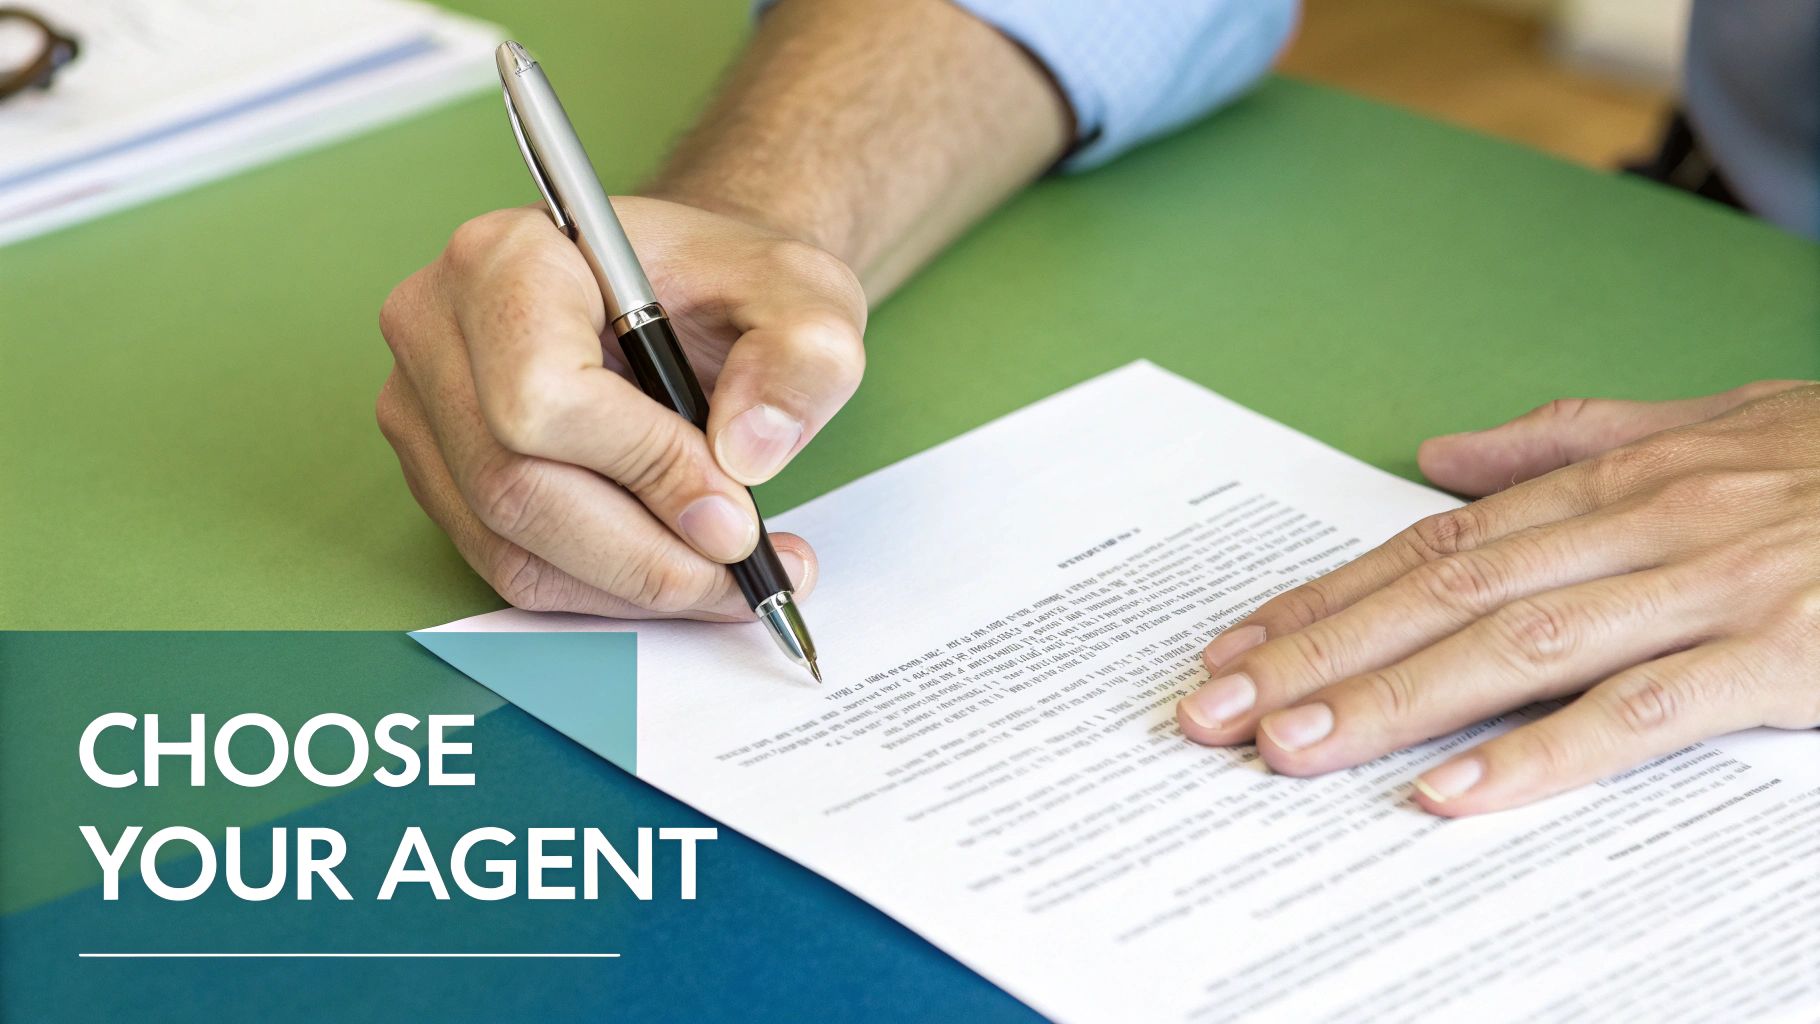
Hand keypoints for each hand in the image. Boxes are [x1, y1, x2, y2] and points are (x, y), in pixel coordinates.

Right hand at [377, 198, 866, 618]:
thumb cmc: (729, 285)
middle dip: (649, 554)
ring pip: (513, 546)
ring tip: (733, 577)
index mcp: (510, 256)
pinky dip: (607, 590)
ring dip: (635, 586)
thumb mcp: (805, 295)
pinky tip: (680, 569)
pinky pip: (513, 568)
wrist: (690, 294)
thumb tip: (747, 455)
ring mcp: (425, 408)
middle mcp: (438, 326)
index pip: (545, 395)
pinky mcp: (441, 475)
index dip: (646, 470)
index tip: (737, 512)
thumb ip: (802, 358)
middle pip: (517, 488)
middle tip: (748, 565)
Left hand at [1177, 380, 1819, 814]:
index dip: (1327, 598)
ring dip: (1392, 701)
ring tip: (1292, 750)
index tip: (1237, 646)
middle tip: (1215, 710)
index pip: (1434, 545)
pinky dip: (1542, 754)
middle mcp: (1642, 525)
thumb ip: (1570, 438)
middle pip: (1444, 594)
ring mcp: (1708, 588)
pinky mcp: (1780, 654)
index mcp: (1615, 480)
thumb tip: (1441, 453)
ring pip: (1515, 646)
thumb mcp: (1709, 423)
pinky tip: (1454, 794)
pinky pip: (1641, 713)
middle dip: (1319, 655)